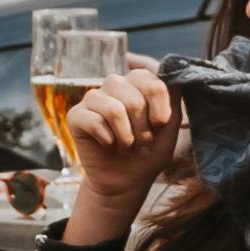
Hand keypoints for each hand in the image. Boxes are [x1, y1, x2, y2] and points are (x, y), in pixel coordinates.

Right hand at [57, 62, 183, 239]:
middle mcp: (115, 84)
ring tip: (127, 146)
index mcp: (137, 82)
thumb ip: (172, 94)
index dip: (160, 107)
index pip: (151, 79)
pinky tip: (108, 145)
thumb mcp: (171, 122)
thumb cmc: (150, 149)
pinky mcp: (76, 115)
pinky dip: (107, 140)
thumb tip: (172, 71)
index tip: (161, 125)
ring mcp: (94, 98)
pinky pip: (94, 121)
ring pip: (114, 109)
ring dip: (126, 136)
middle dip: (143, 128)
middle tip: (142, 142)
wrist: (127, 179)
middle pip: (134, 98)